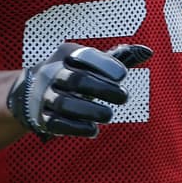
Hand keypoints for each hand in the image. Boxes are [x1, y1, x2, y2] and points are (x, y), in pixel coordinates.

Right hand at [7, 42, 152, 139]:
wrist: (32, 93)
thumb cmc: (74, 74)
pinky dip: (76, 128)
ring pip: (65, 104)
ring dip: (90, 111)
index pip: (85, 57)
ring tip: (108, 116)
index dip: (105, 65)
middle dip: (103, 89)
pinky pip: (57, 123)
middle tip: (125, 97)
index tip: (123, 76)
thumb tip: (149, 51)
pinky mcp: (42, 117)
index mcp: (67, 54)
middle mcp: (52, 73)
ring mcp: (45, 96)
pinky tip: (93, 131)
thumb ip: (119, 58)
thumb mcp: (92, 63)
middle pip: (77, 80)